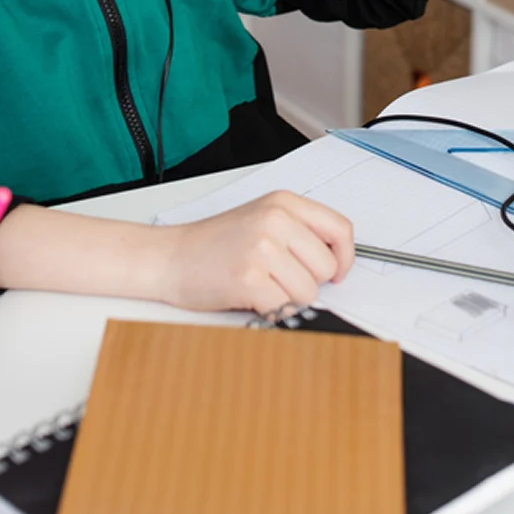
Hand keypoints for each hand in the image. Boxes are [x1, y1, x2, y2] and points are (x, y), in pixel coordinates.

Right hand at [156, 190, 355, 312]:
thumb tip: (338, 262)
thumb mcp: (261, 220)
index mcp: (283, 203)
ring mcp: (262, 249)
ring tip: (261, 284)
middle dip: (308, 282)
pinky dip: (270, 310)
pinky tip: (249, 295)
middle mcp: (276, 221)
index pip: (340, 229)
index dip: (344, 257)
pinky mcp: (249, 278)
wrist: (169, 258)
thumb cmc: (214, 244)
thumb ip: (299, 232)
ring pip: (308, 292)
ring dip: (288, 298)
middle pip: (326, 267)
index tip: (336, 272)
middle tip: (278, 278)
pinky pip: (283, 308)